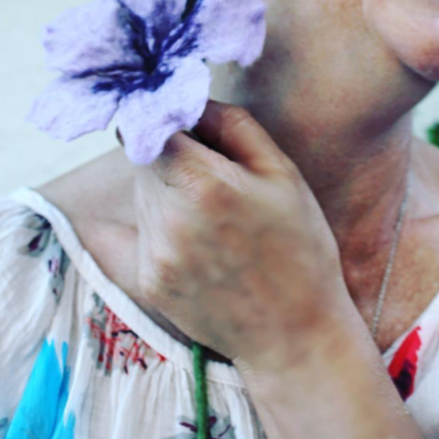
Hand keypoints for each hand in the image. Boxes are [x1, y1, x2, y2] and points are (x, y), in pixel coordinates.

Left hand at [124, 100, 350, 373]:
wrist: (295, 334)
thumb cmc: (300, 249)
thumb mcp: (284, 174)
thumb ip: (233, 125)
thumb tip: (192, 104)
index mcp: (204, 185)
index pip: (151, 127)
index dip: (166, 119)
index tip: (183, 123)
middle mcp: (168, 220)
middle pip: (143, 160)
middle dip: (169, 155)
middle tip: (212, 172)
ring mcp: (153, 255)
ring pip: (141, 195)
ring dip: (165, 190)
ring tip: (212, 213)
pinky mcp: (147, 281)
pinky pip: (138, 230)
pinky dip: (161, 223)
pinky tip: (199, 241)